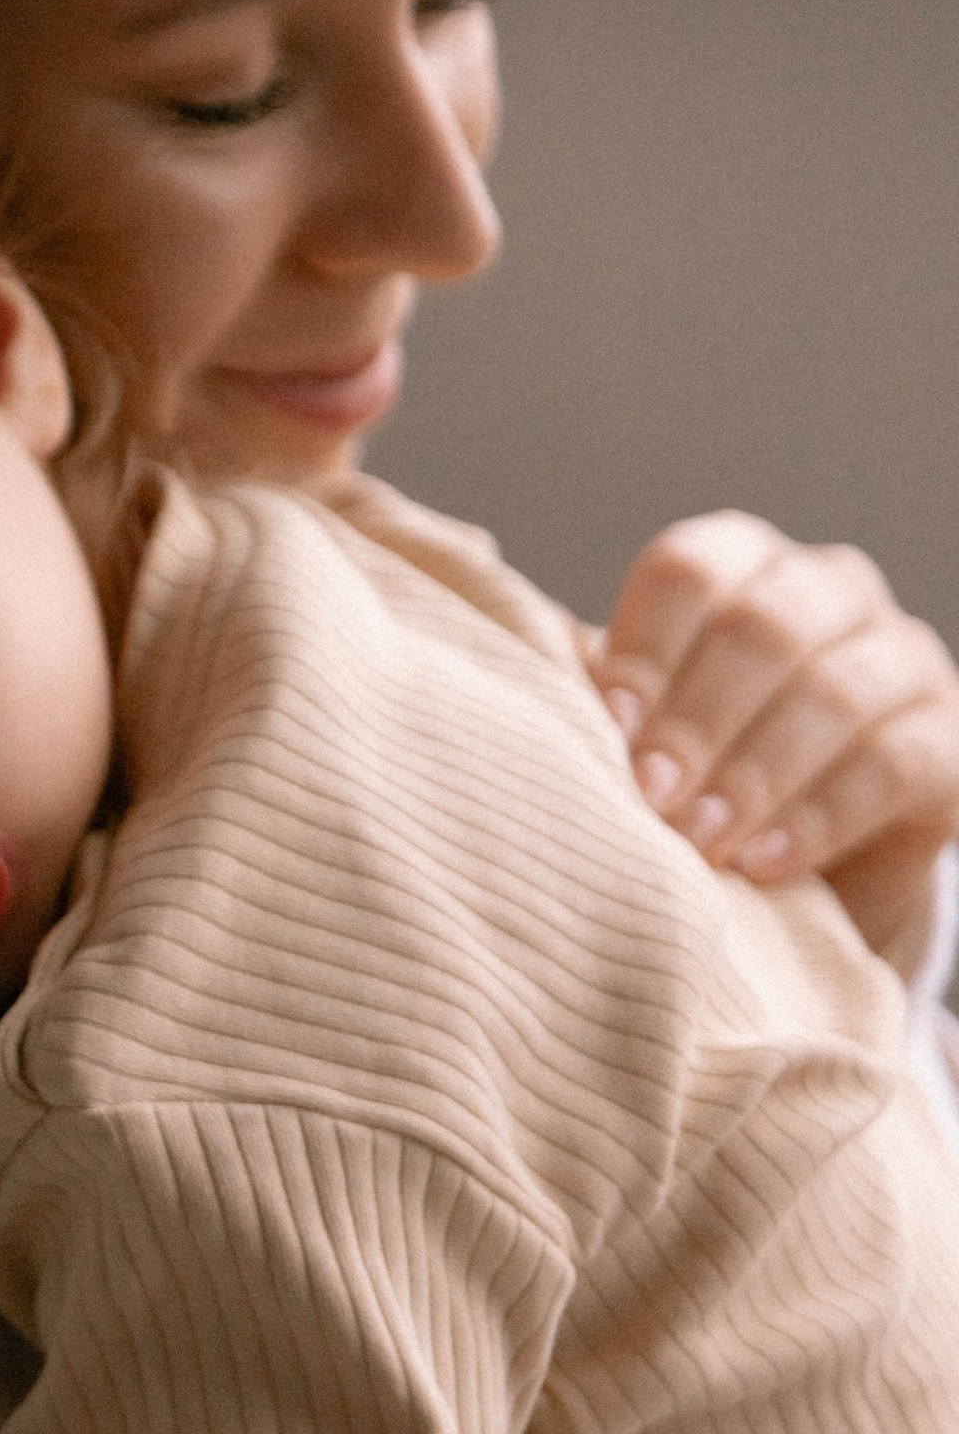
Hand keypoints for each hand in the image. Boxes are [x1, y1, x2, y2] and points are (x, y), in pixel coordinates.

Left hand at [590, 513, 958, 978]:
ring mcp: (899, 660)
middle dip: (699, 718)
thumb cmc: (687, 775)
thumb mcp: (636, 729)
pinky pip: (896, 765)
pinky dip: (822, 818)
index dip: (647, 648)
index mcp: (740, 567)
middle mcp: (828, 592)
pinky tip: (763, 866)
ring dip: (757, 774)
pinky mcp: (948, 742)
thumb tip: (517, 683)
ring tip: (698, 842)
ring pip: (836, 692)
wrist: (794, 863)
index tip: (607, 727)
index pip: (692, 571)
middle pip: (766, 627)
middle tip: (650, 795)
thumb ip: (595, 697)